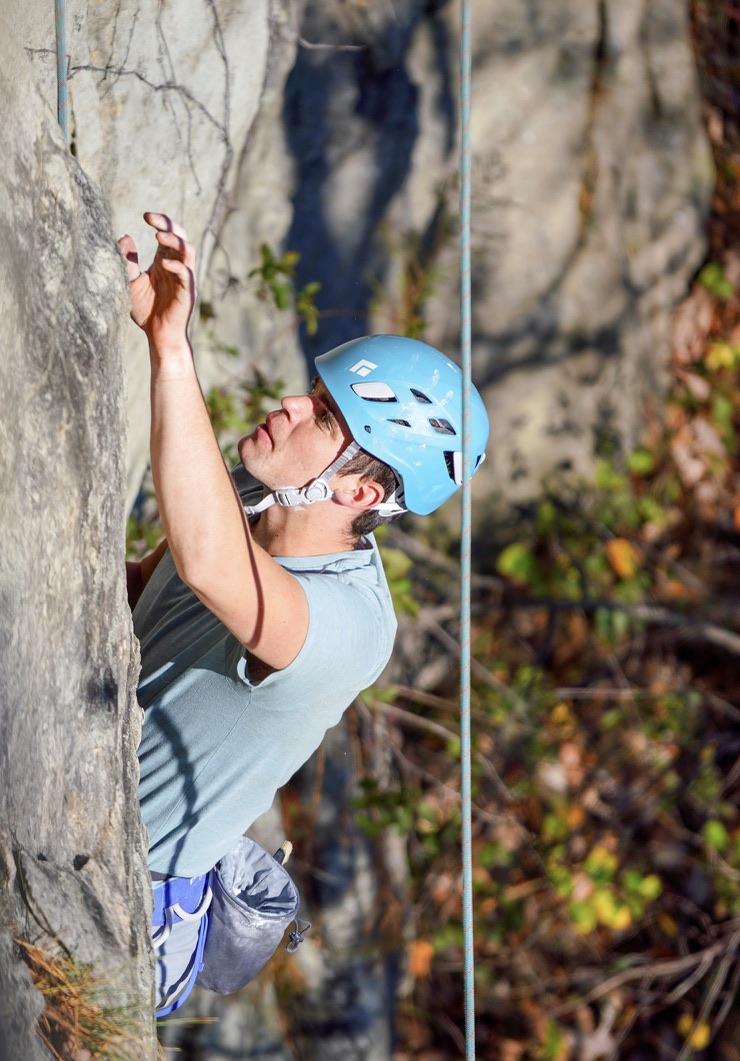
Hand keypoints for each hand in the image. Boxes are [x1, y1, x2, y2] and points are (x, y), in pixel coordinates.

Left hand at [118, 213, 195, 354]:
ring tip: (158, 236)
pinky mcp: (187, 293)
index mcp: (165, 261)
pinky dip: (176, 266)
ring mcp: (184, 279)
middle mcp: (177, 266)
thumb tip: (124, 237)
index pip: (168, 234)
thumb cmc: (147, 310)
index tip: (145, 216)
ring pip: (188, 251)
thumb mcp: (131, 282)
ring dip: (175, 241)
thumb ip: (128, 262)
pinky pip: (187, 274)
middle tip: (151, 219)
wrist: (158, 335)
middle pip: (181, 236)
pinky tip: (162, 263)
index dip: (160, 222)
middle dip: (168, 224)